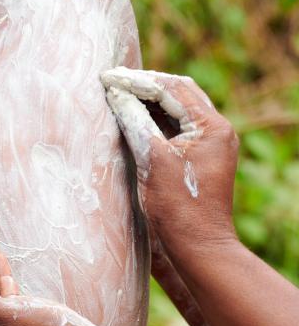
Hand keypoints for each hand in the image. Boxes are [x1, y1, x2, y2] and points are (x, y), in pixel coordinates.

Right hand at [101, 68, 238, 250]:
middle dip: (146, 84)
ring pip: (178, 106)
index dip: (138, 81)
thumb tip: (116, 93)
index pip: (172, 89)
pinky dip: (154, 116)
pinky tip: (132, 113)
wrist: (198, 248)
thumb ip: (136, 121)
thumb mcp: (152, 159)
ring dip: (150, 98)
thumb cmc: (178, 208)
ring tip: (119, 92)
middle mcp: (216, 129)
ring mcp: (210, 142)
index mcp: (211, 127)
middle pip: (179, 92)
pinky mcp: (200, 155)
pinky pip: (176, 124)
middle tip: (113, 80)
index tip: (108, 77)